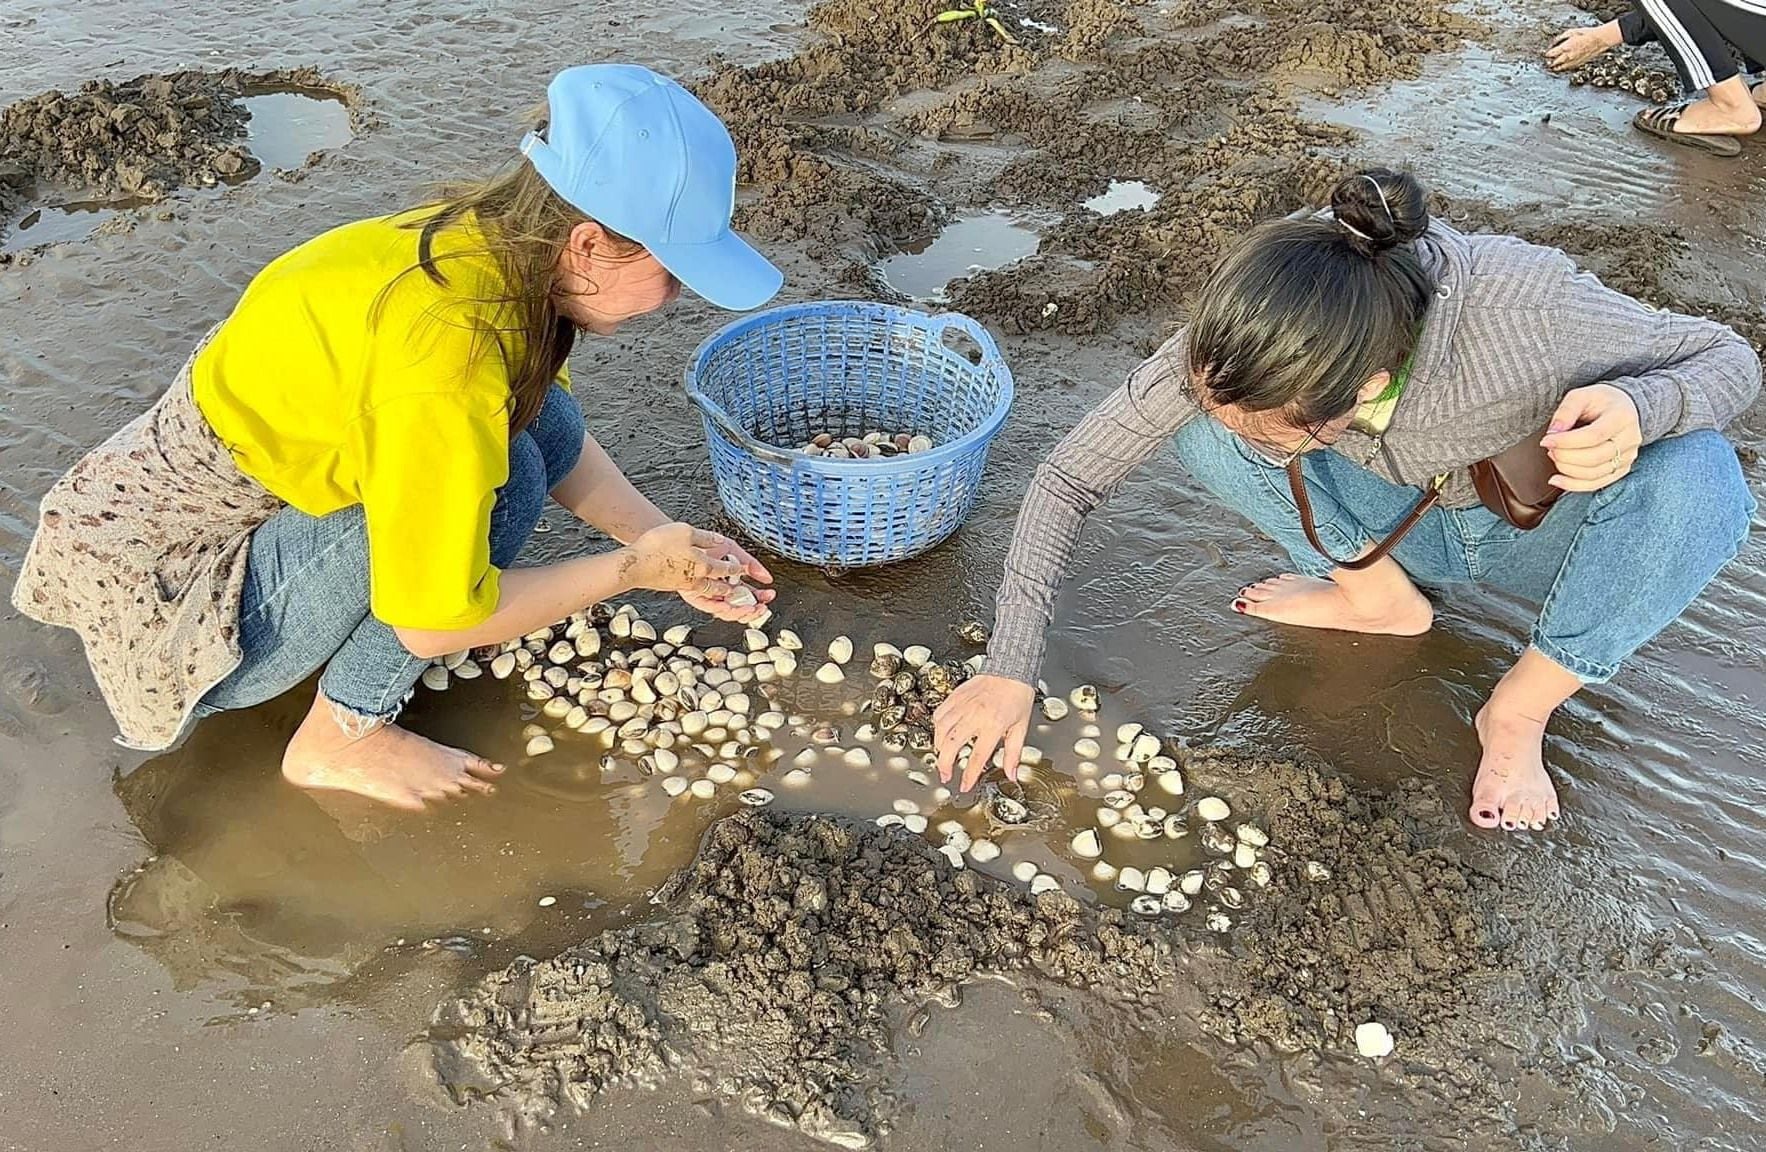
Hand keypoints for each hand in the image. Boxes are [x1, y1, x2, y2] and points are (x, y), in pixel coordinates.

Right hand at [622, 523, 749, 596]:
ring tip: (723, 594)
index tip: (744, 569)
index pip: (727, 569)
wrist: (634, 563)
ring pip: (706, 592)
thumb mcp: (685, 532)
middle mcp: (696, 579)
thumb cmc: (657, 546)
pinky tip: (700, 586)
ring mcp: (683, 585)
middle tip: (740, 592)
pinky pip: (693, 591)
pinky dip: (703, 592)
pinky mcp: (672, 586)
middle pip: (719, 588)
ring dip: (717, 594)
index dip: (737, 569)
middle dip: (732, 591)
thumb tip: (718, 539)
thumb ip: (705, 537)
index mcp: (703, 565)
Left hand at [678, 539, 775, 623]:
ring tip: (750, 609)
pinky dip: (721, 608)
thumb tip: (767, 578)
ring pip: (725, 611)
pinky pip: (709, 607)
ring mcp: (708, 594)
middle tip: (762, 607)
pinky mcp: (695, 596)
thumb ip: (751, 564)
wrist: (686, 539)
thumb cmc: (706, 543)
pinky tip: (731, 606)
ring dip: (740, 612)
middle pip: (739, 607)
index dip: (760, 597)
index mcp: (731, 581)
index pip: (748, 595)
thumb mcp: (734, 550)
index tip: (769, 595)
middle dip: (753, 609)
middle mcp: (721, 590)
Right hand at [933, 675, 1034, 793]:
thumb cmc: (1018, 697)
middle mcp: (975, 716)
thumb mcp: (1021, 728)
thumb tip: (1011, 775)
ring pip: (941, 730)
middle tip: (946, 775)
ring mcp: (963, 705)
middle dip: (944, 764)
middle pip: (951, 745)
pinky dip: (937, 727)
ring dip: (939, 747)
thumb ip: (1013, 754)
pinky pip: (939, 714)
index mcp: (993, 725)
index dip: (969, 775)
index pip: (977, 757)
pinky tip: (941, 734)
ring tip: (943, 757)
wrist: (1011, 669)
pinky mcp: (956, 696)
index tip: (964, 786)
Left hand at [1540, 384, 1641, 491]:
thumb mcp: (1582, 395)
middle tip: (1549, 448)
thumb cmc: (1600, 401)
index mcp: (1622, 417)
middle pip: (1594, 457)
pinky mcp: (1621, 469)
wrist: (1624, 408)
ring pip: (1594, 473)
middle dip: (1565, 456)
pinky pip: (1596, 484)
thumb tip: (1553, 433)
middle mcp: (1630, 439)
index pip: (1593, 436)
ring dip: (1567, 469)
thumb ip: (1566, 411)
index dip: (1566, 442)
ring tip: (1554, 455)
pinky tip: (1556, 480)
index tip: (1546, 440)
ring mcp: (1627, 457)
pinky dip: (1573, 485)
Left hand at [1545, 22, 1619, 71]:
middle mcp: (1568, 56)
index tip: (1546, 54)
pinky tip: (1561, 67)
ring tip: (1552, 66)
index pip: (1551, 53)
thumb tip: (1554, 42)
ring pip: (1561, 67)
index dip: (1547, 54)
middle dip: (1550, 62)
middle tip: (1546, 62)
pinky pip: (1568, 67)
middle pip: (1554, 62)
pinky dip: (1564, 67)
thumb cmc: (1587, 33)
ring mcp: (1574, 61)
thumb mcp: (1571, 31)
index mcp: (1565, 47)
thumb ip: (1561, 38)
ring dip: (1556, 67)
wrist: (1600, 39)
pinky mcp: (1579, 63)